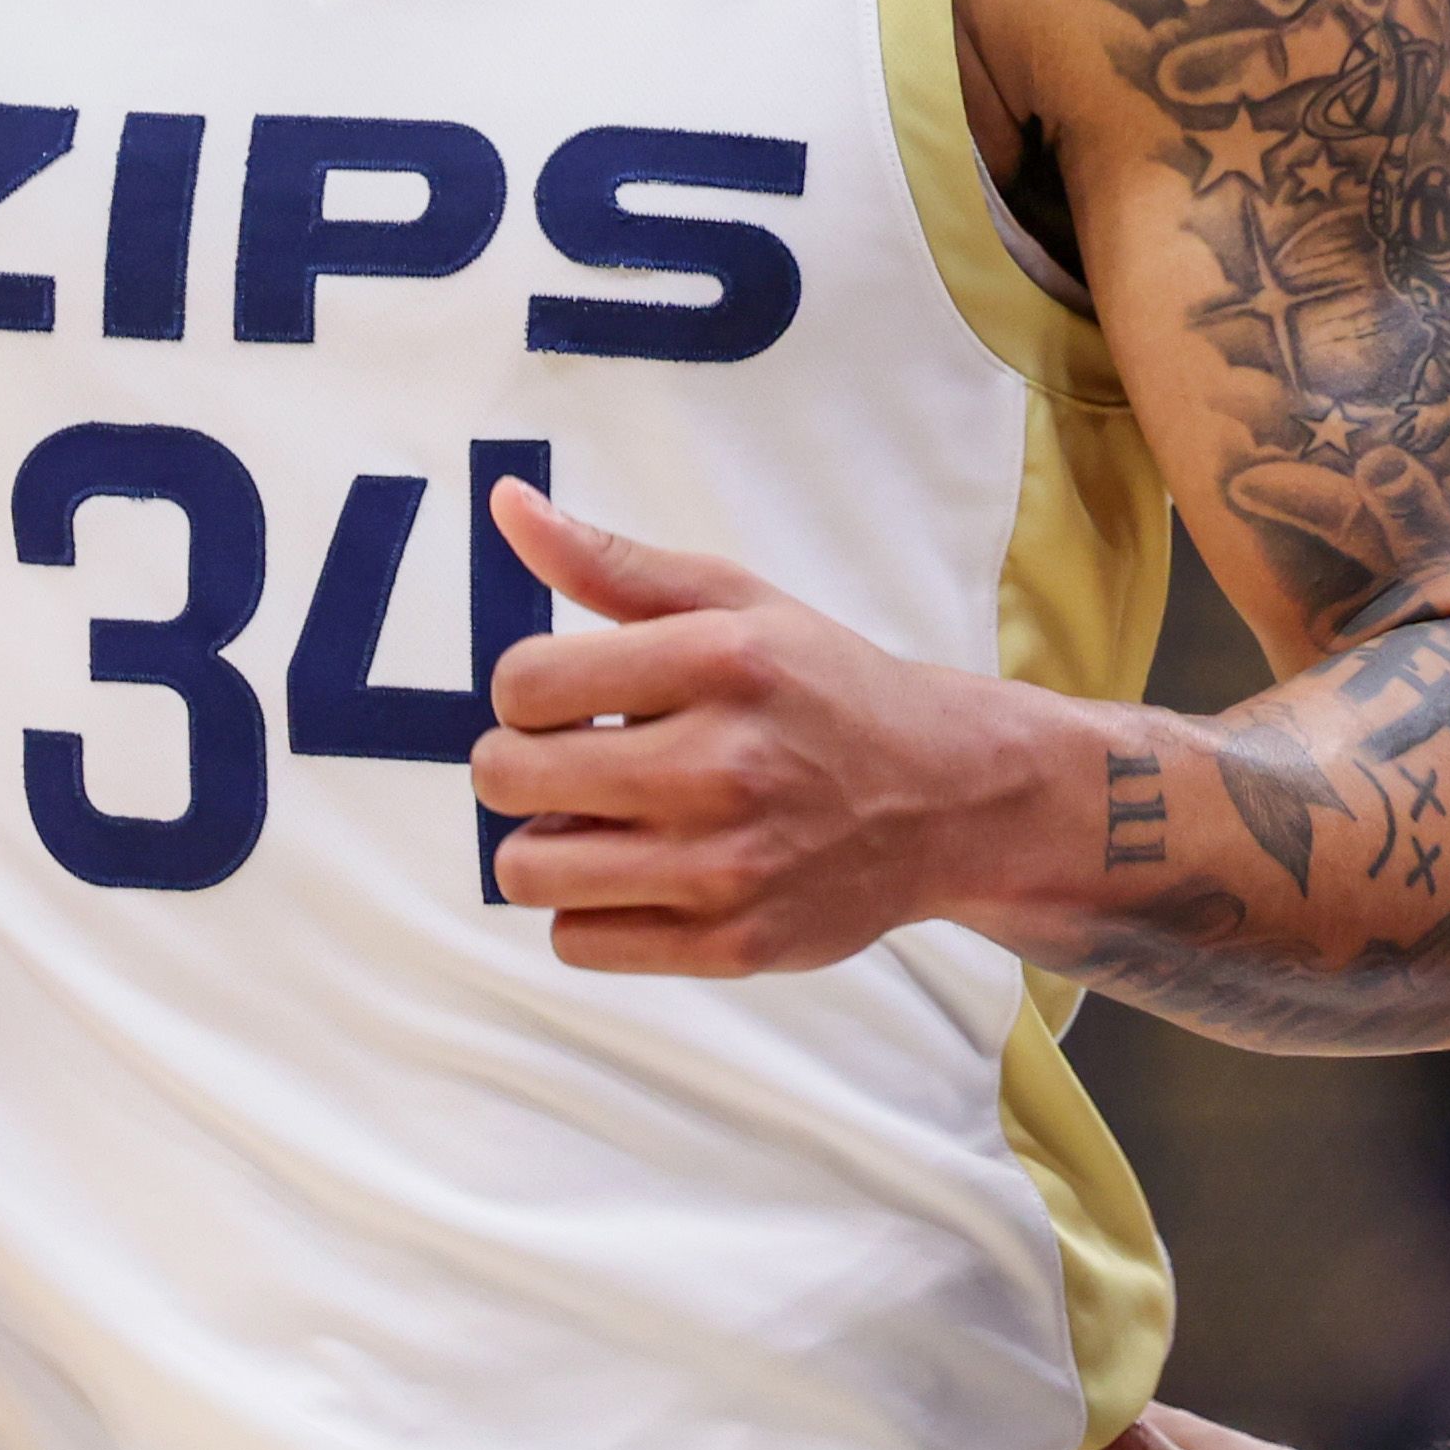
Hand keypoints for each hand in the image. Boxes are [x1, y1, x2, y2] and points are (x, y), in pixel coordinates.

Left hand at [467, 482, 1038, 976]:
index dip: (522, 690)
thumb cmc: (822, 691)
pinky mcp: (731, 945)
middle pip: (509, 776)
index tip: (559, 698)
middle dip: (519, 763)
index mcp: (717, 662)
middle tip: (566, 760)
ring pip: (527, 870)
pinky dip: (586, 911)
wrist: (944, 798)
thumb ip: (610, 561)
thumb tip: (506, 504)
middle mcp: (720, 765)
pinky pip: (577, 942)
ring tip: (595, 821)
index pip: (523, 683)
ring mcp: (725, 866)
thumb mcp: (733, 601)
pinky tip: (635, 874)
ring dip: (543, 844)